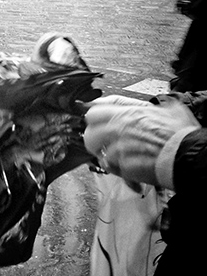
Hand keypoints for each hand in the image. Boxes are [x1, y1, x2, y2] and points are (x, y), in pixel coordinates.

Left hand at [84, 95, 199, 187]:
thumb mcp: (169, 109)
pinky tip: (126, 170)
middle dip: (94, 137)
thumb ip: (155, 106)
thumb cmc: (181, 134)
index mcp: (127, 113)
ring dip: (103, 154)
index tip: (93, 119)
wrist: (188, 155)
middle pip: (89, 130)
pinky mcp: (122, 165)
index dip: (93, 115)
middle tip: (101, 141)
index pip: (95, 109)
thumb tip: (159, 104)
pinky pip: (111, 168)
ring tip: (112, 156)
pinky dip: (118, 171)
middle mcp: (118, 128)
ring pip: (96, 151)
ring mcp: (118, 147)